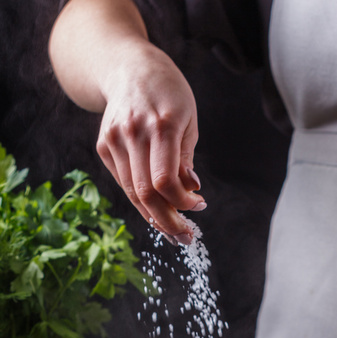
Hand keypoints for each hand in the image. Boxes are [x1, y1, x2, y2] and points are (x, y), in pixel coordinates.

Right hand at [97, 41, 205, 242]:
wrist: (127, 67)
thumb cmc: (168, 93)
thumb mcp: (188, 119)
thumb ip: (186, 158)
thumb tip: (191, 192)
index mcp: (161, 124)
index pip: (166, 181)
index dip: (182, 203)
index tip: (199, 208)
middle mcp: (133, 132)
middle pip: (147, 193)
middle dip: (168, 222)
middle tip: (186, 237)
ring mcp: (114, 139)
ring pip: (133, 193)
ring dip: (155, 218)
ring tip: (174, 231)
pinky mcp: (103, 146)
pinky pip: (125, 183)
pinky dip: (142, 201)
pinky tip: (158, 209)